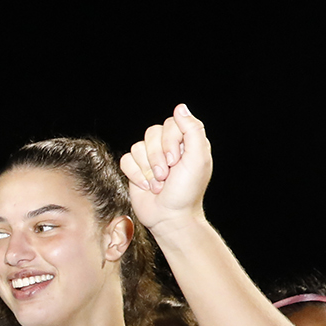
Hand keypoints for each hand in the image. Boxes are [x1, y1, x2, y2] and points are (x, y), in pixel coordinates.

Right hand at [117, 104, 214, 230]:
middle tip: (167, 176)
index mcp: (186, 141)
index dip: (170, 141)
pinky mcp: (135, 168)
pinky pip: (126, 159)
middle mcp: (167, 146)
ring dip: (147, 169)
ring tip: (158, 184)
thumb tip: (180, 108)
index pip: (171, 123)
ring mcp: (150, 157)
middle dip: (157, 157)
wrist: (170, 217)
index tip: (176, 162)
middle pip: (152, 133)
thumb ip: (193, 130)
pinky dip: (136, 175)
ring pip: (138, 146)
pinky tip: (147, 186)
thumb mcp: (198, 159)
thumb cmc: (187, 191)